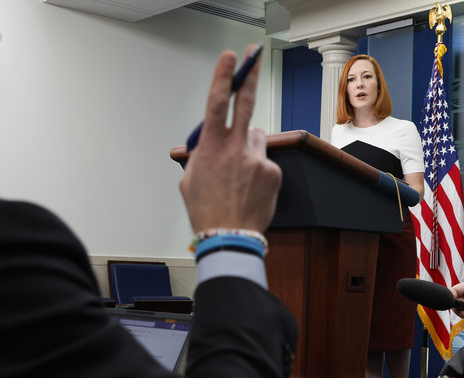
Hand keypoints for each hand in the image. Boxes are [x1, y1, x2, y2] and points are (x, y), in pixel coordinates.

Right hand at [179, 46, 281, 233]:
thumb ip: (201, 155)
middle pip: (245, 103)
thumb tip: (209, 142)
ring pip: (257, 138)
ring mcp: (257, 159)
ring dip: (250, 146)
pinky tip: (250, 187)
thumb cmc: (206, 210)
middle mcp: (235, 149)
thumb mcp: (190, 179)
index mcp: (210, 148)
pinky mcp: (273, 172)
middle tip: (254, 55)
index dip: (224, 77)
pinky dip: (259, 169)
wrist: (229, 236)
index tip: (231, 58)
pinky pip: (266, 161)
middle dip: (249, 75)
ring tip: (240, 173)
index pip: (216, 103)